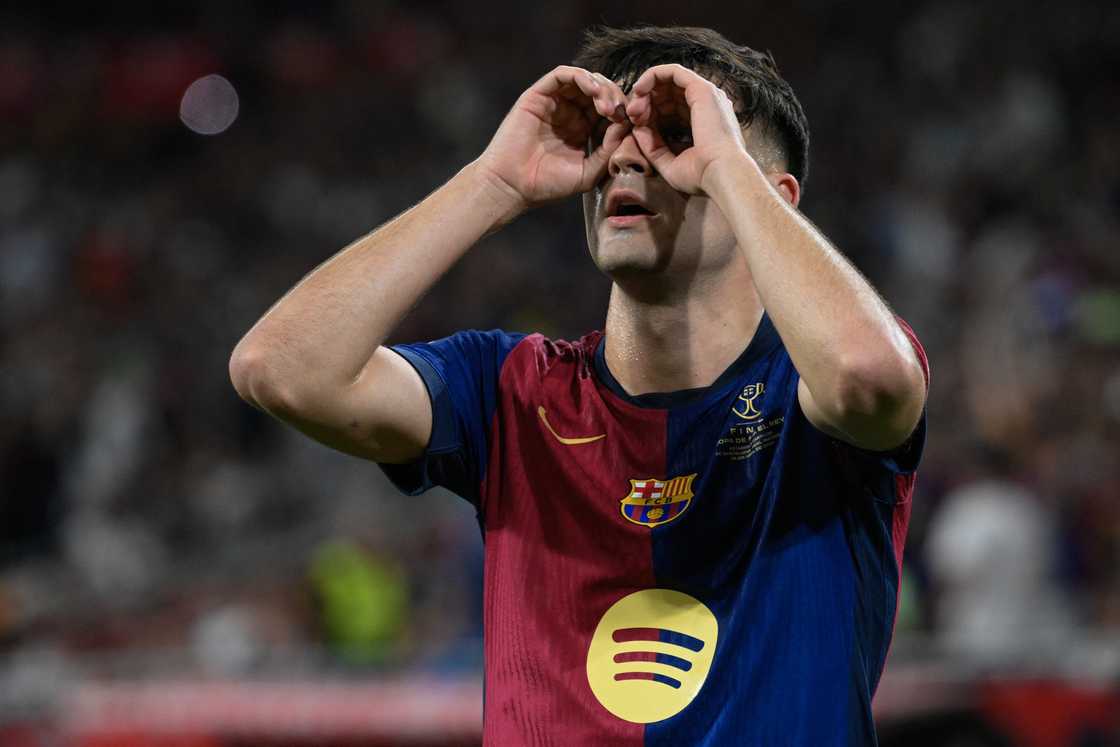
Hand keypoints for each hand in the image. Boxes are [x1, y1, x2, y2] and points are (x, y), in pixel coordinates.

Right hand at [475, 66, 631, 212]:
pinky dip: (580, 76)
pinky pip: (562, 75)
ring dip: (601, 86)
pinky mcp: (538, 95)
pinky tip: (592, 90)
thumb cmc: (547, 185)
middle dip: (614, 97)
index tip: (631, 123)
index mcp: (582, 130)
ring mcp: (553, 103)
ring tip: (607, 104)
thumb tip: (626, 126)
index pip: (608, 111)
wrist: (513, 186)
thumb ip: (608, 150)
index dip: (623, 112)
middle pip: (599, 92)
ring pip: (584, 80)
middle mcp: (569, 113)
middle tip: (618, 112)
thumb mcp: (588, 172)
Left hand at [625, 64, 749, 194]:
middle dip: (645, 102)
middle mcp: (706, 105)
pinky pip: (672, 71)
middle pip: (667, 94)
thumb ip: (652, 146)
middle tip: (631, 116)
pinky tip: (639, 89)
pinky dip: (652, 76)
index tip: (637, 127)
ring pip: (667, 81)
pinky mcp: (701, 88)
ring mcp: (705, 95)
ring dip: (645, 91)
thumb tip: (637, 129)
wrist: (721, 174)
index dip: (650, 114)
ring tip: (634, 109)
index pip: (670, 109)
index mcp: (703, 122)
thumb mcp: (669, 162)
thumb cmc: (700, 175)